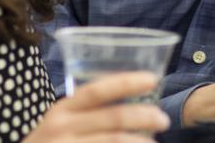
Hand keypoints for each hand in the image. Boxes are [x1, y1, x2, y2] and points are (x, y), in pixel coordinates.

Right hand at [24, 71, 168, 141]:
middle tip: (163, 119)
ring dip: (140, 141)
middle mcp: (63, 127)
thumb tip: (132, 98)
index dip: (126, 82)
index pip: (96, 90)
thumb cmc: (51, 142)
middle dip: (144, 116)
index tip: (153, 79)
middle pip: (112, 118)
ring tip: (155, 142)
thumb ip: (87, 110)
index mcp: (63, 109)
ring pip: (114, 140)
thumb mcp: (61, 121)